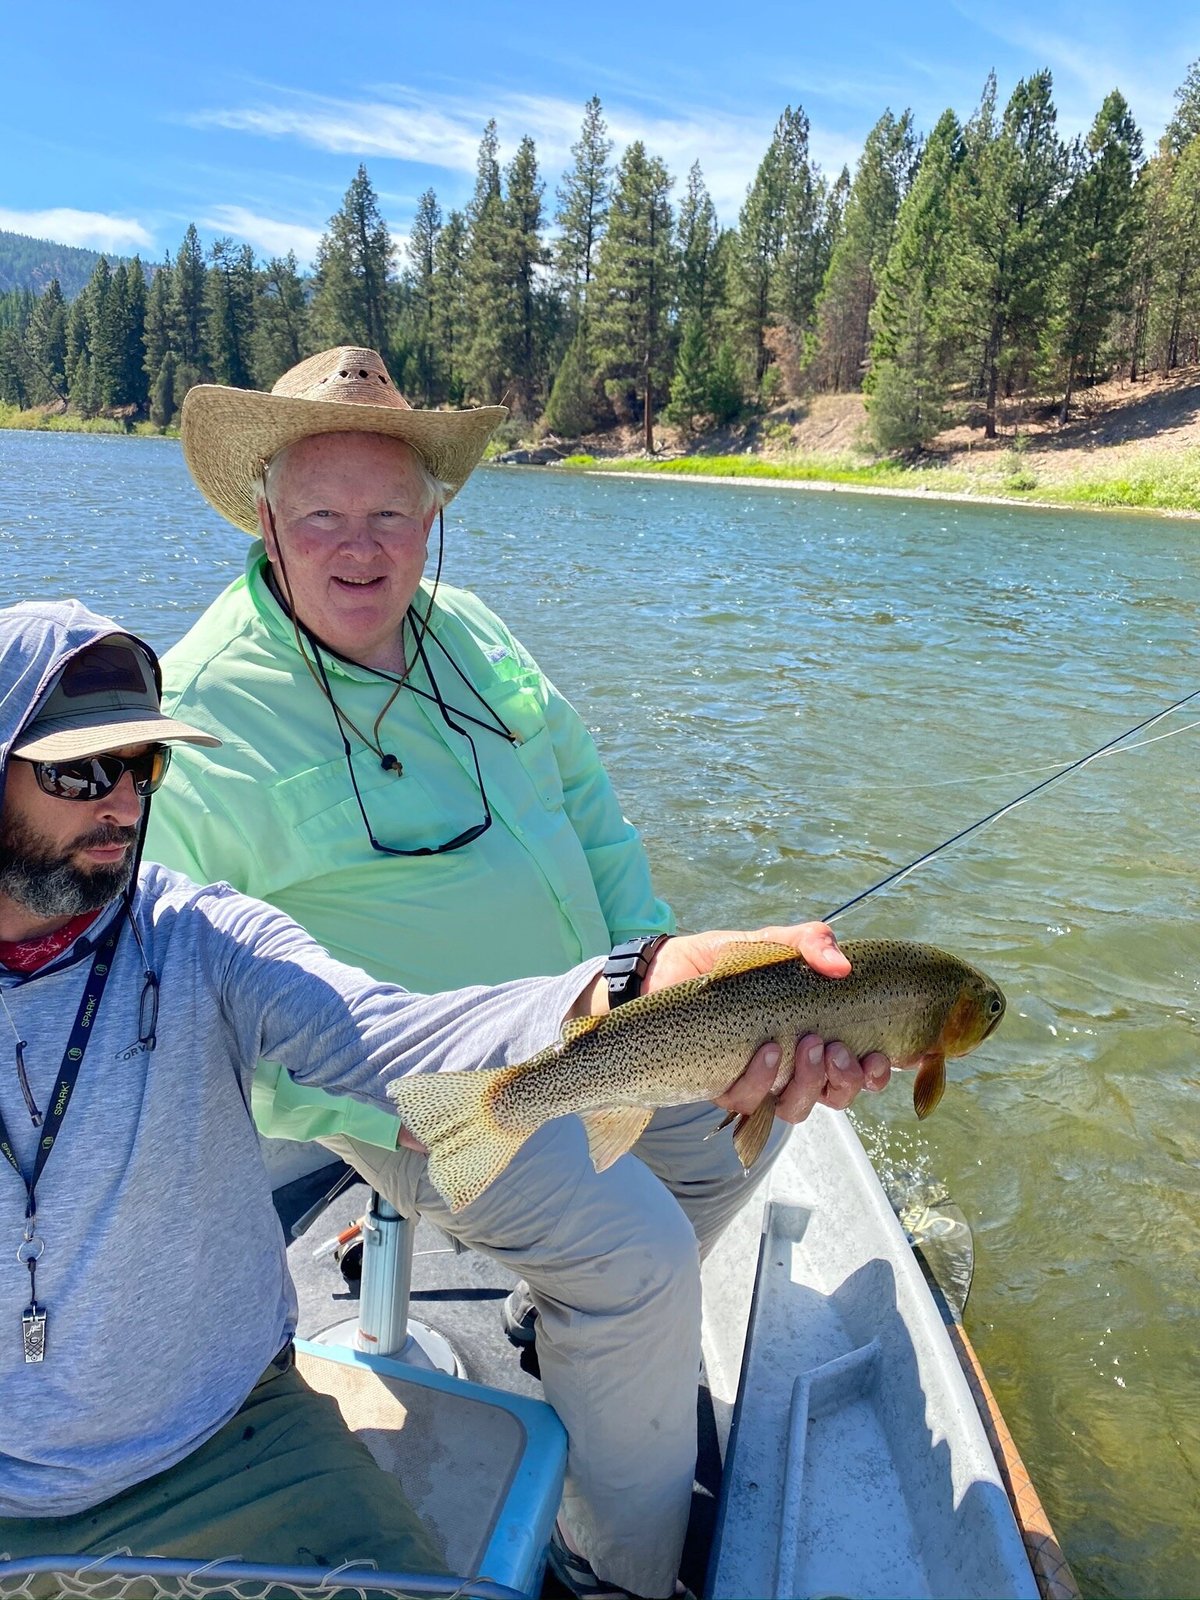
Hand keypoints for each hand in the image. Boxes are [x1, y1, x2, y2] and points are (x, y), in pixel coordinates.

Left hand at [646, 923, 890, 1122]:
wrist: (664, 970)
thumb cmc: (726, 963)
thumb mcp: (769, 943)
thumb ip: (808, 942)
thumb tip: (842, 965)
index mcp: (813, 1037)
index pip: (858, 1070)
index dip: (876, 1075)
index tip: (879, 1056)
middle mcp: (790, 1067)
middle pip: (834, 1097)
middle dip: (845, 1081)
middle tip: (835, 1049)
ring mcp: (757, 1082)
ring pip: (795, 1109)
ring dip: (809, 1084)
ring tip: (807, 1046)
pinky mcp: (721, 1087)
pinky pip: (749, 1102)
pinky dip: (763, 1080)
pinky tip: (766, 1051)